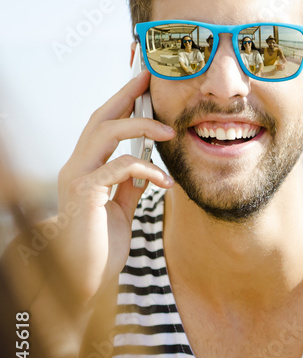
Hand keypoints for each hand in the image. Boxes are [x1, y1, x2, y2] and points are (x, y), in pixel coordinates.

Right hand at [55, 69, 174, 305]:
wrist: (86, 277)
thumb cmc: (102, 243)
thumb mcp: (121, 207)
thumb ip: (130, 184)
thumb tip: (149, 167)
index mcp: (85, 166)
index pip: (103, 123)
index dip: (122, 99)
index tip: (144, 80)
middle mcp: (76, 165)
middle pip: (101, 117)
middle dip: (127, 95)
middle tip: (152, 80)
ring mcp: (76, 177)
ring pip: (106, 133)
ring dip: (142, 127)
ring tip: (170, 133)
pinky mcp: (84, 193)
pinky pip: (119, 168)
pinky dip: (147, 170)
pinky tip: (166, 183)